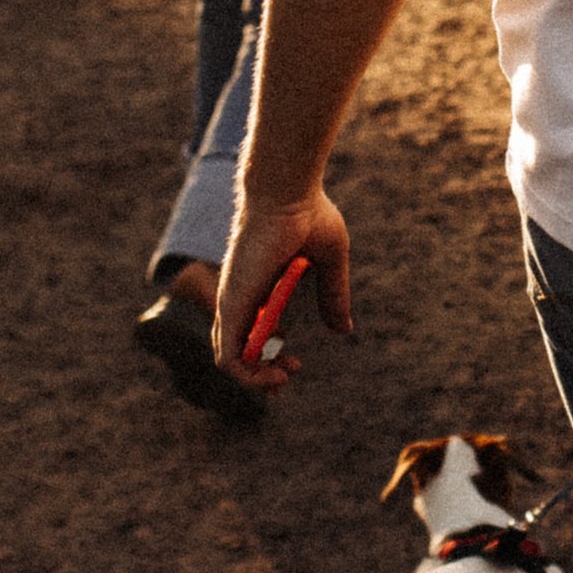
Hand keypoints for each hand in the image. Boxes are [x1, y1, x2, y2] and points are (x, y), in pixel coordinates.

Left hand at [215, 189, 352, 393]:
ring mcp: (233, 302)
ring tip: (283, 378)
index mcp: (259, 287)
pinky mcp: (233, 305)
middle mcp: (241, 297)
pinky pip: (229, 356)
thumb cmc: (308, 215)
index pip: (251, 334)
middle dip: (263, 376)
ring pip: (230, 361)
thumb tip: (343, 329)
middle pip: (238, 352)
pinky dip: (248, 375)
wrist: (289, 192)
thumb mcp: (329, 262)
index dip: (269, 358)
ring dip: (257, 380)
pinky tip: (274, 373)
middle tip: (288, 376)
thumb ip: (334, 296)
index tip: (294, 366)